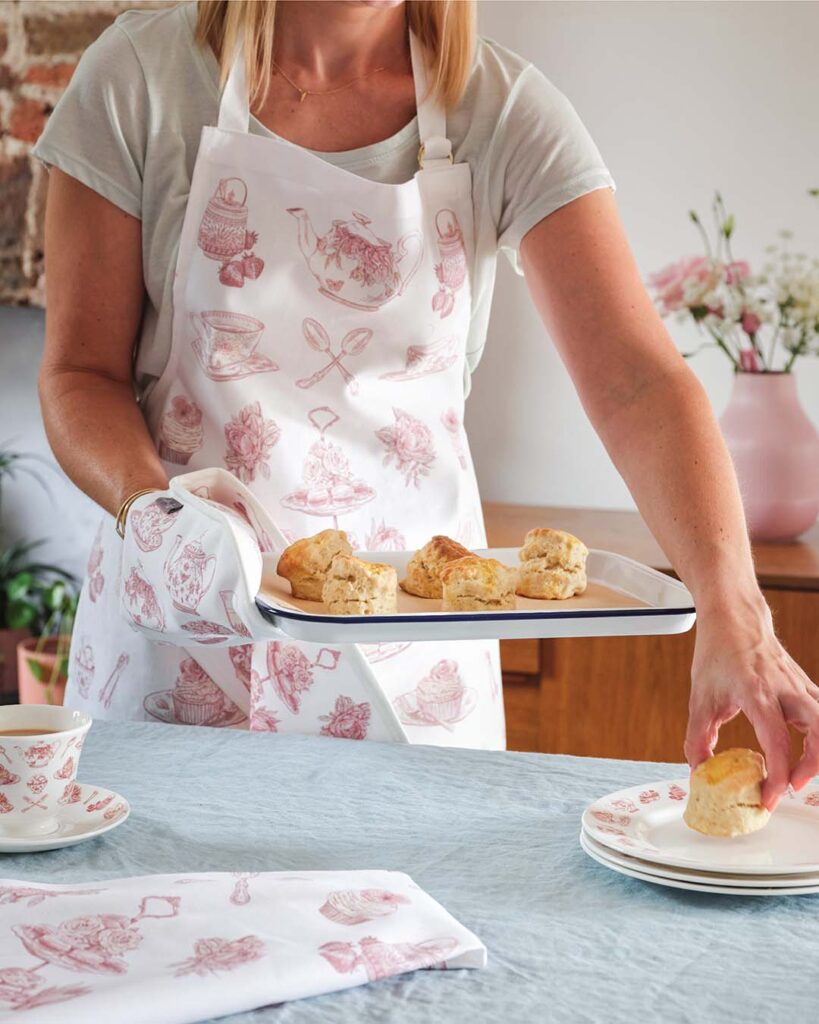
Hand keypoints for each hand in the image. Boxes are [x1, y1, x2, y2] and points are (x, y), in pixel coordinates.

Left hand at [684, 598, 818, 809]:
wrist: (734, 617)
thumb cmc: (717, 652)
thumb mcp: (700, 697)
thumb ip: (697, 737)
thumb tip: (698, 769)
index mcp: (757, 692)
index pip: (777, 740)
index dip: (777, 774)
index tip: (769, 797)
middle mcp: (785, 689)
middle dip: (811, 765)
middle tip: (793, 785)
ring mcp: (799, 685)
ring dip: (818, 752)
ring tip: (799, 772)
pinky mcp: (804, 685)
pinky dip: (818, 736)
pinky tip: (805, 748)